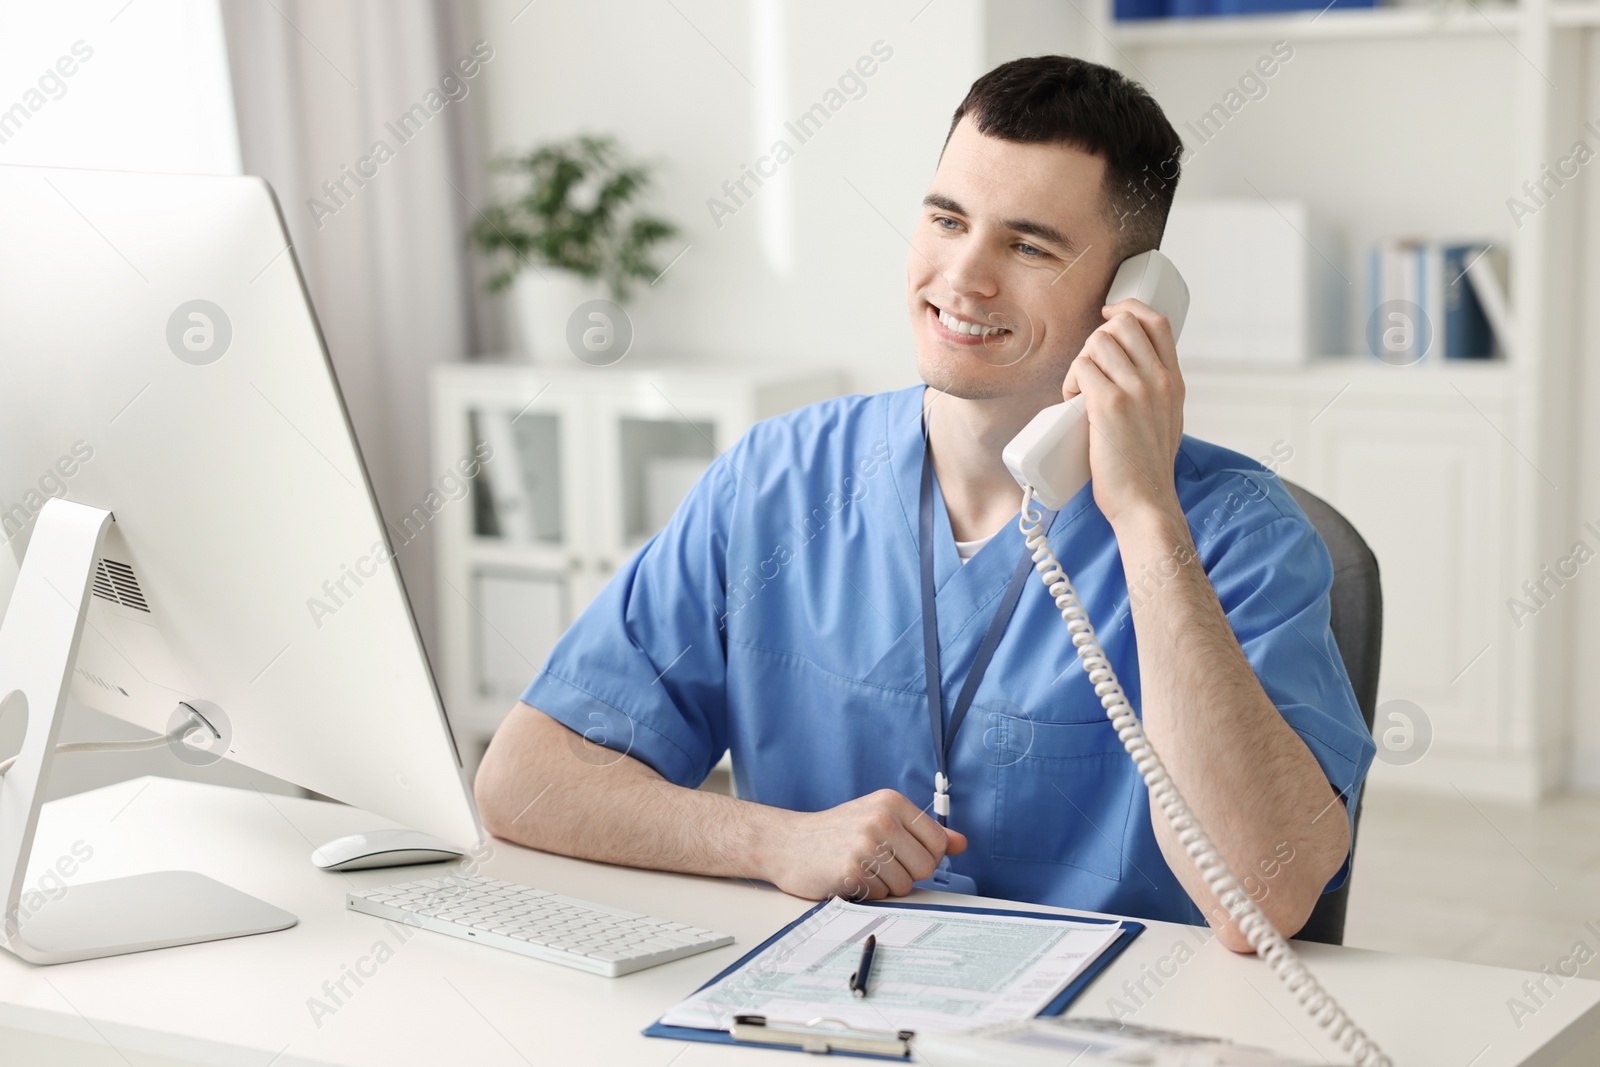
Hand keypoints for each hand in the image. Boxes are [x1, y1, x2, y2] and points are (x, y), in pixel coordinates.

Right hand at [760, 789, 967, 900]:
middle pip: (926, 867)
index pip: (938, 842)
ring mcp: (866, 844)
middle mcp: (881, 819)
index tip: (901, 854)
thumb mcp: (879, 818)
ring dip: (885, 886)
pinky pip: (882, 896)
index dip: (924, 857)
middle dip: (906, 874)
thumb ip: (922, 832)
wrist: (787, 843)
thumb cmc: (836, 833)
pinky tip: (849, 878)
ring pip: (905, 885)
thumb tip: (961, 843)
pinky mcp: (852, 870)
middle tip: (878, 864)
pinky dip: (869, 894)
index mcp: (891, 802)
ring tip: (860, 868)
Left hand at [1061, 298, 1185, 528]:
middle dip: (1095, 341)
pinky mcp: (1110, 404)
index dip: (1128, 309)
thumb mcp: (1167, 420)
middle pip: (1121, 324)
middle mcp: (1159, 380)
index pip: (1157, 322)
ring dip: (1079, 363)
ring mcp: (1136, 390)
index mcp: (1174, 381)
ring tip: (1079, 392)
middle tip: (1088, 372)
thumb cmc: (1146, 469)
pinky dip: (1069, 381)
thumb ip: (1154, 392)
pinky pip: (1081, 368)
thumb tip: (1127, 371)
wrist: (1145, 502)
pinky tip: (1072, 402)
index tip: (1108, 314)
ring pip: (1097, 343)